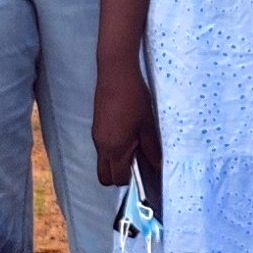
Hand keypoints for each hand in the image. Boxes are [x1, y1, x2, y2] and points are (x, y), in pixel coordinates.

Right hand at [91, 56, 158, 192]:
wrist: (115, 73)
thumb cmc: (134, 98)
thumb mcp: (147, 125)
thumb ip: (151, 148)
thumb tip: (156, 166)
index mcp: (114, 148)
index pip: (118, 179)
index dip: (131, 180)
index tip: (144, 173)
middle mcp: (101, 146)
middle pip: (105, 176)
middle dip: (118, 176)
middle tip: (137, 164)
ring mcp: (96, 136)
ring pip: (104, 161)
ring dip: (116, 161)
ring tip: (135, 146)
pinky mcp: (96, 127)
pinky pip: (102, 148)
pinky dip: (113, 149)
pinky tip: (127, 134)